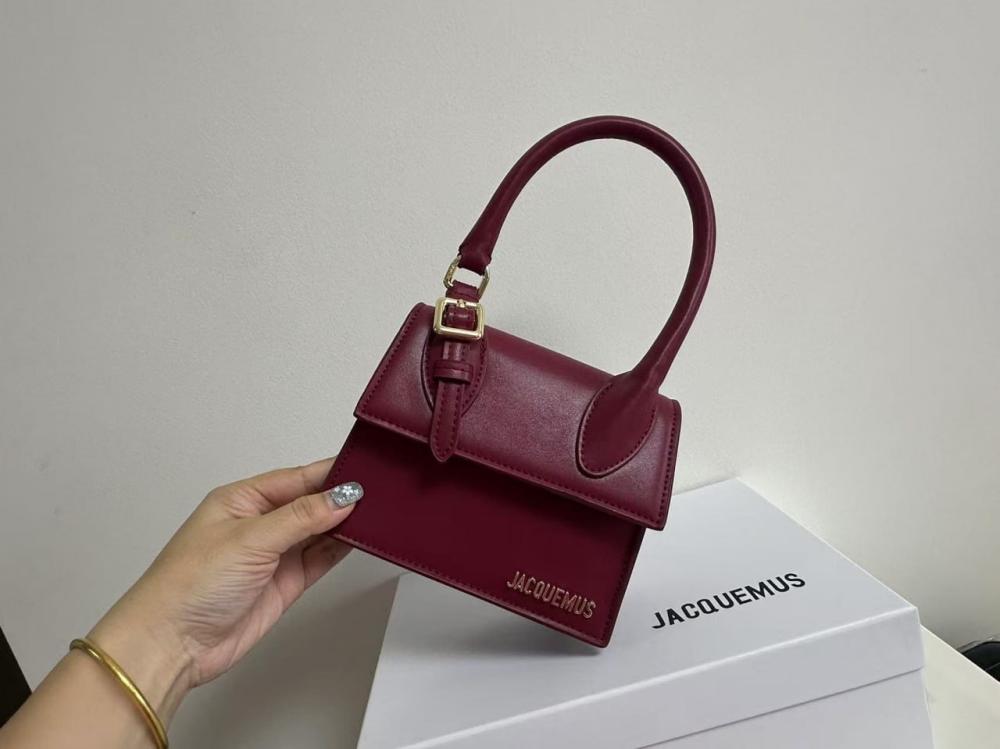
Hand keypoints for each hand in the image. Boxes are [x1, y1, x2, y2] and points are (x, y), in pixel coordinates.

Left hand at [89, 457, 358, 714]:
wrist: (172, 645)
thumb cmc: (186, 586)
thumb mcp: (249, 539)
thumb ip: (301, 517)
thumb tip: (342, 496)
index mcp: (241, 500)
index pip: (296, 478)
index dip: (330, 474)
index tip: (364, 471)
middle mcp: (258, 524)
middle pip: (311, 502)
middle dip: (341, 498)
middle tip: (378, 493)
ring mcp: (273, 554)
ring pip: (320, 530)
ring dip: (345, 524)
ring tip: (377, 515)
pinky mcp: (284, 583)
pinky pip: (320, 558)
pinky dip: (340, 549)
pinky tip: (359, 540)